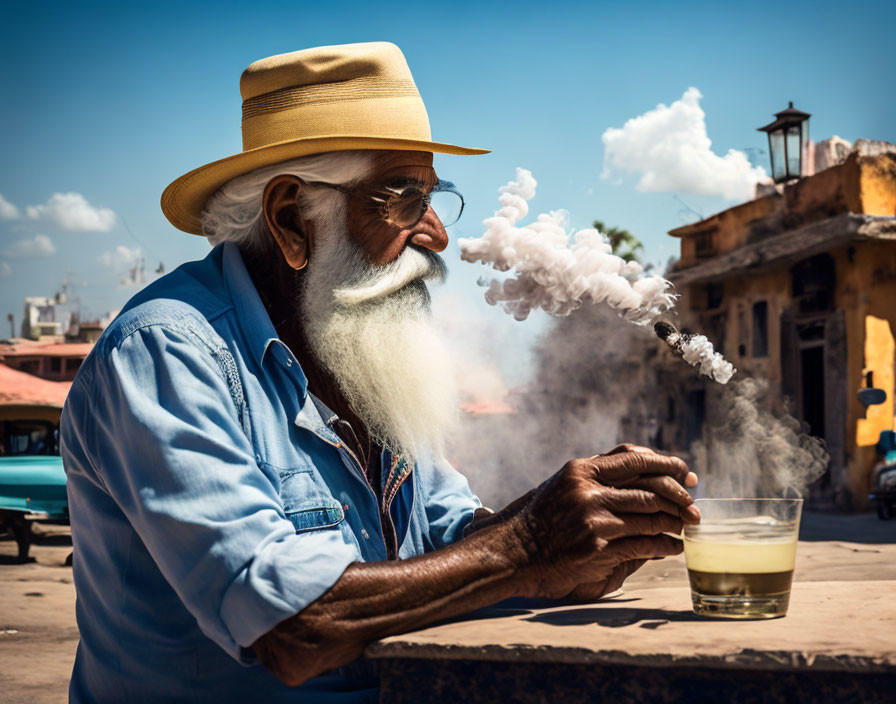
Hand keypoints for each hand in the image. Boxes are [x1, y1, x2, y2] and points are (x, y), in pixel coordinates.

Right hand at [507, 444, 697, 599]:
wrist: (515, 552)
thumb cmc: (543, 521)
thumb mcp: (565, 487)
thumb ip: (598, 478)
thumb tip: (647, 479)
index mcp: (581, 470)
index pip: (633, 456)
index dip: (665, 463)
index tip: (685, 472)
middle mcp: (588, 489)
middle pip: (649, 485)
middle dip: (679, 495)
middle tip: (694, 506)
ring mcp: (593, 518)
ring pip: (652, 515)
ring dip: (675, 522)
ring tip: (685, 527)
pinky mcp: (598, 547)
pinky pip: (645, 544)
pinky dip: (666, 546)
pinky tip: (673, 547)